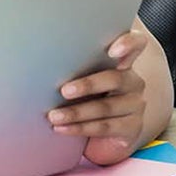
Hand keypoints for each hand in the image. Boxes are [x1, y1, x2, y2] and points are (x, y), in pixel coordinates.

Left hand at [47, 29, 147, 164]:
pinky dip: (79, 128)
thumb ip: (72, 65)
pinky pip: (104, 127)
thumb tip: (39, 60)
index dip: (128, 44)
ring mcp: (135, 104)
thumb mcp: (81, 76)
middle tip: (63, 91)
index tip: (112, 51)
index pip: (136, 44)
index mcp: (122, 62)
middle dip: (87, 85)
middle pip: (114, 79)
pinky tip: (62, 128)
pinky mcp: (132, 127)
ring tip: (54, 116)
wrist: (103, 132)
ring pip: (105, 108)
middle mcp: (132, 81)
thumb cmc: (86, 95)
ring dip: (76, 112)